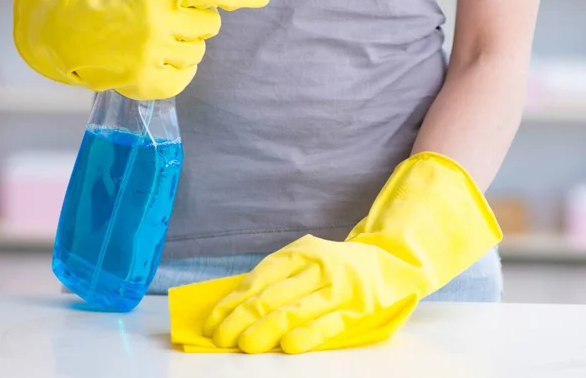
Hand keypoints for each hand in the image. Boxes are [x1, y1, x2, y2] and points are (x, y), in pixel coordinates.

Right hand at [14, 0, 268, 99]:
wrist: (63, 35)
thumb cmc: (99, 0)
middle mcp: (160, 28)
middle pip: (210, 26)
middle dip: (201, 20)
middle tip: (180, 18)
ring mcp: (154, 58)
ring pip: (199, 53)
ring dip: (188, 45)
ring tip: (162, 39)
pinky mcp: (149, 84)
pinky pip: (186, 77)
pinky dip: (180, 68)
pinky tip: (161, 59)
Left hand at [202, 234, 421, 353]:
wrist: (386, 261)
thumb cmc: (333, 265)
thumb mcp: (306, 258)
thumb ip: (278, 278)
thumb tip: (236, 309)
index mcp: (300, 252)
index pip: (258, 278)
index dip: (232, 302)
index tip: (212, 322)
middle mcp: (317, 266)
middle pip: (272, 296)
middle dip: (241, 319)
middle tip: (221, 339)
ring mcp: (338, 287)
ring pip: (295, 311)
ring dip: (266, 330)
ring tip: (245, 346)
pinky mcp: (357, 308)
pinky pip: (328, 324)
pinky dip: (307, 336)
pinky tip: (288, 347)